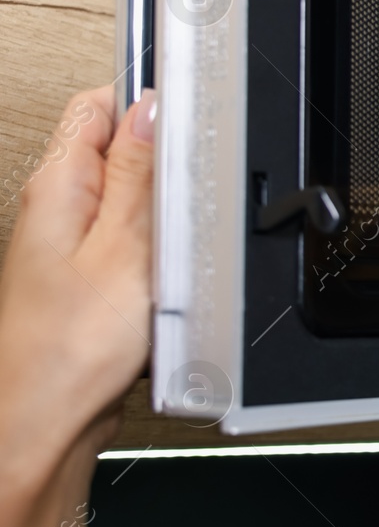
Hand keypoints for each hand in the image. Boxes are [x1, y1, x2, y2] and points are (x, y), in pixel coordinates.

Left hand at [0, 87, 155, 482]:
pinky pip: (132, 245)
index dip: (148, 105)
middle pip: (119, 152)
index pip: (98, 104)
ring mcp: (69, 246)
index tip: (186, 129)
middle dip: (165, 167)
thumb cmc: (68, 349)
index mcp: (56, 187)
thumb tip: (150, 108)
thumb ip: (138, 172)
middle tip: (183, 204)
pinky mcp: (88, 281)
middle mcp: (54, 210)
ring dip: (164, 218)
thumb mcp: (124, 245)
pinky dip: (158, 256)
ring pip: (131, 201)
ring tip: (173, 253)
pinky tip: (166, 283)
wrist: (44, 422)